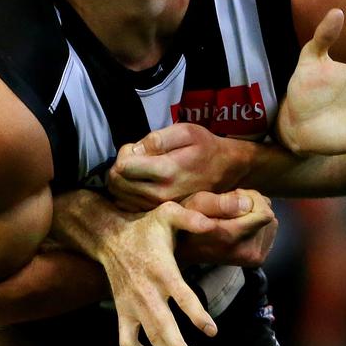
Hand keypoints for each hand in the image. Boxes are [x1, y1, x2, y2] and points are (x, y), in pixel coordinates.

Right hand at [95, 201, 218, 345]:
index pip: (181, 295)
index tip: (211, 331)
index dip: (196, 314)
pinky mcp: (122, 312)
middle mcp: (146, 291)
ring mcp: (131, 304)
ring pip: (146, 337)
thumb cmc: (145, 228)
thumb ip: (190, 218)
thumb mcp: (168, 214)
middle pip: (161, 325)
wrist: (109, 238)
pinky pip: (126, 340)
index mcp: (161, 269)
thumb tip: (210, 224)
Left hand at [108, 123, 251, 210]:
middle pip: (118, 182)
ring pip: (121, 195)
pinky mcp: (160, 213)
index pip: (123, 166)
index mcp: (167, 171)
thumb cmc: (205, 147)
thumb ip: (157, 138)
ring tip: (136, 170)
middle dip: (118, 167)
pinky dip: (127, 193)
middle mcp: (161, 193)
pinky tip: (139, 182)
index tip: (134, 149)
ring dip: (122, 180)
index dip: (124, 153)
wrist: (227, 171)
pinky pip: (129, 205)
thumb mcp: (185, 132)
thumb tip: (134, 150)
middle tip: (133, 158)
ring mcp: (160, 206)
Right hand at [179, 189, 277, 266]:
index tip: (232, 197)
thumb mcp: (196, 203)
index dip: (251, 198)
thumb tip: (248, 204)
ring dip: (253, 216)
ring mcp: (253, 258)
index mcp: (233, 237)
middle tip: (227, 209)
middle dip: (252, 206)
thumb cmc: (188, 219)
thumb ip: (221, 203)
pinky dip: (256, 226)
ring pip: (271, 224)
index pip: (265, 214)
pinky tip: (237, 228)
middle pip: (269, 217)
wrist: (182, 248)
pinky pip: (269, 233)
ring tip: (230, 218)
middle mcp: (247, 252)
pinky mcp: (256, 259)